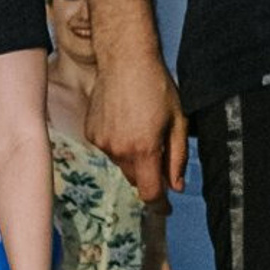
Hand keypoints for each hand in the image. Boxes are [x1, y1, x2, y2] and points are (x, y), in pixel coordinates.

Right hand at [89, 53, 188, 201]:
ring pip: (122, 164)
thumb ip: (177, 157)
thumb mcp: (179, 122)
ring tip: (144, 128)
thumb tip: (176, 185)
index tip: (166, 209)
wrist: (125, 60)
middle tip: (162, 155)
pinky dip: (120, 144)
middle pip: (135, 179)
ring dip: (134, 157)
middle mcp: (118, 150)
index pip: (149, 192)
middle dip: (150, 175)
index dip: (160, 205)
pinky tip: (128, 121)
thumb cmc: (157, 87)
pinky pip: (109, 149)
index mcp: (143, 149)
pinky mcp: (91, 132)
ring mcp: (101, 142)